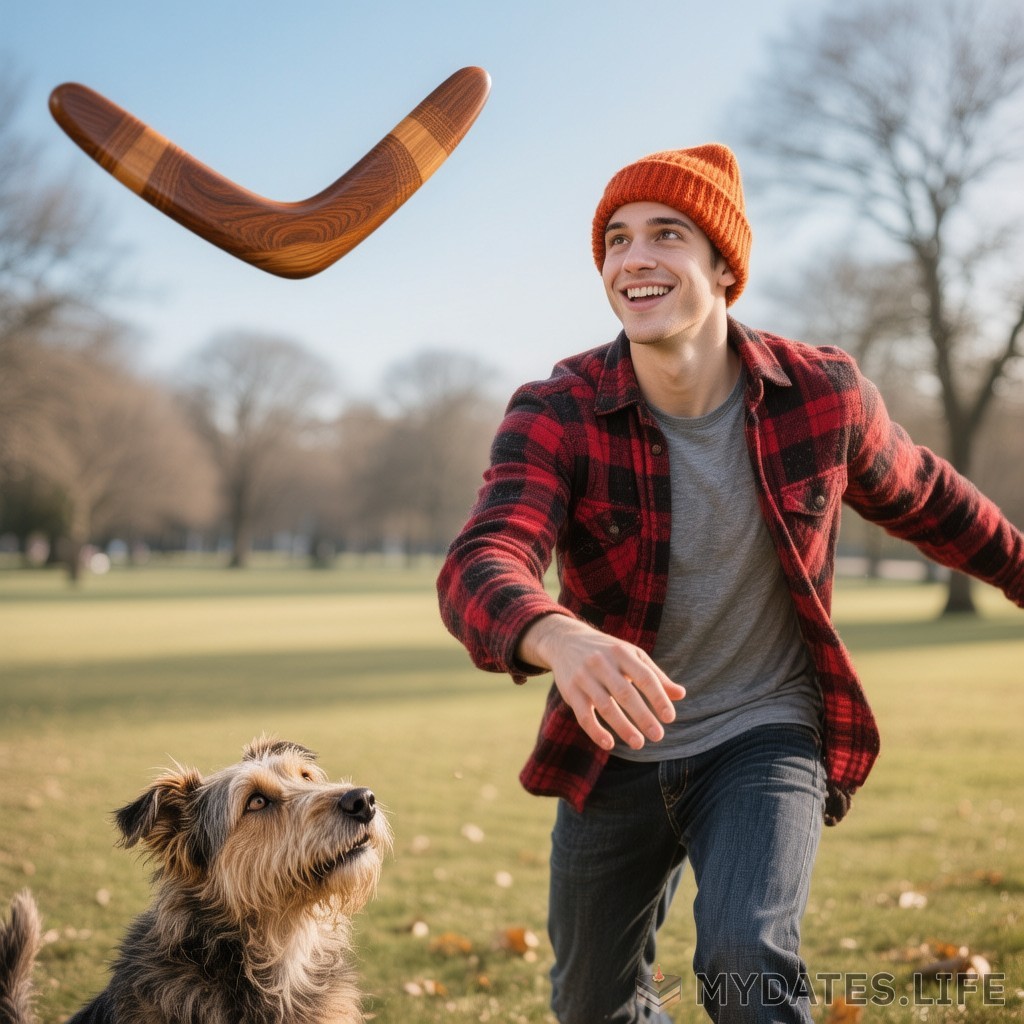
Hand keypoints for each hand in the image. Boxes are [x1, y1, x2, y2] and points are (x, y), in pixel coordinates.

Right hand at [517, 614, 684, 750]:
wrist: (565, 641)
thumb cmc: (607, 652)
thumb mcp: (632, 656)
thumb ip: (655, 675)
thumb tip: (681, 695)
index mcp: (622, 652)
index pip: (644, 676)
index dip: (658, 697)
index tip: (670, 718)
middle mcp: (602, 662)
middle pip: (625, 693)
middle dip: (643, 716)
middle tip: (658, 736)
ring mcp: (584, 677)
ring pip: (605, 706)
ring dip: (623, 727)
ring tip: (639, 744)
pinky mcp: (570, 691)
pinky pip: (583, 715)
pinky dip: (596, 731)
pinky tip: (609, 744)